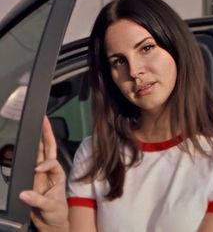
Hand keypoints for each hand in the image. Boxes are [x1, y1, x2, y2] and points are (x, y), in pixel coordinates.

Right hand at [19, 116, 68, 231]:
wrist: (51, 222)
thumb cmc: (56, 212)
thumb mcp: (50, 207)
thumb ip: (38, 200)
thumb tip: (23, 194)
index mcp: (58, 174)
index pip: (52, 163)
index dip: (45, 164)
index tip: (37, 170)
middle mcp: (50, 170)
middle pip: (49, 149)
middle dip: (47, 134)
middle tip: (44, 120)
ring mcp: (40, 172)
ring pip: (40, 151)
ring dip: (38, 138)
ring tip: (37, 124)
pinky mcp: (31, 176)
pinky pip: (29, 161)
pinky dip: (28, 151)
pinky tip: (26, 141)